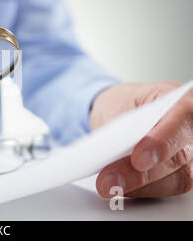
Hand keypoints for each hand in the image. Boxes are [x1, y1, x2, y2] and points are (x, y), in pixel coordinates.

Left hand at [90, 81, 191, 197]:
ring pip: (176, 179)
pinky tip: (119, 187)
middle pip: (178, 157)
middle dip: (139, 174)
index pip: (182, 120)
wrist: (124, 112)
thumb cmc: (125, 104)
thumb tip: (112, 153)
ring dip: (138, 187)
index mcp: (183, 100)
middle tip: (109, 181)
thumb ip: (122, 127)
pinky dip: (140, 190)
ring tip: (107, 186)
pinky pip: (167, 189)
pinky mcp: (184, 174)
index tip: (138, 159)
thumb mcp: (117, 104)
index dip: (161, 143)